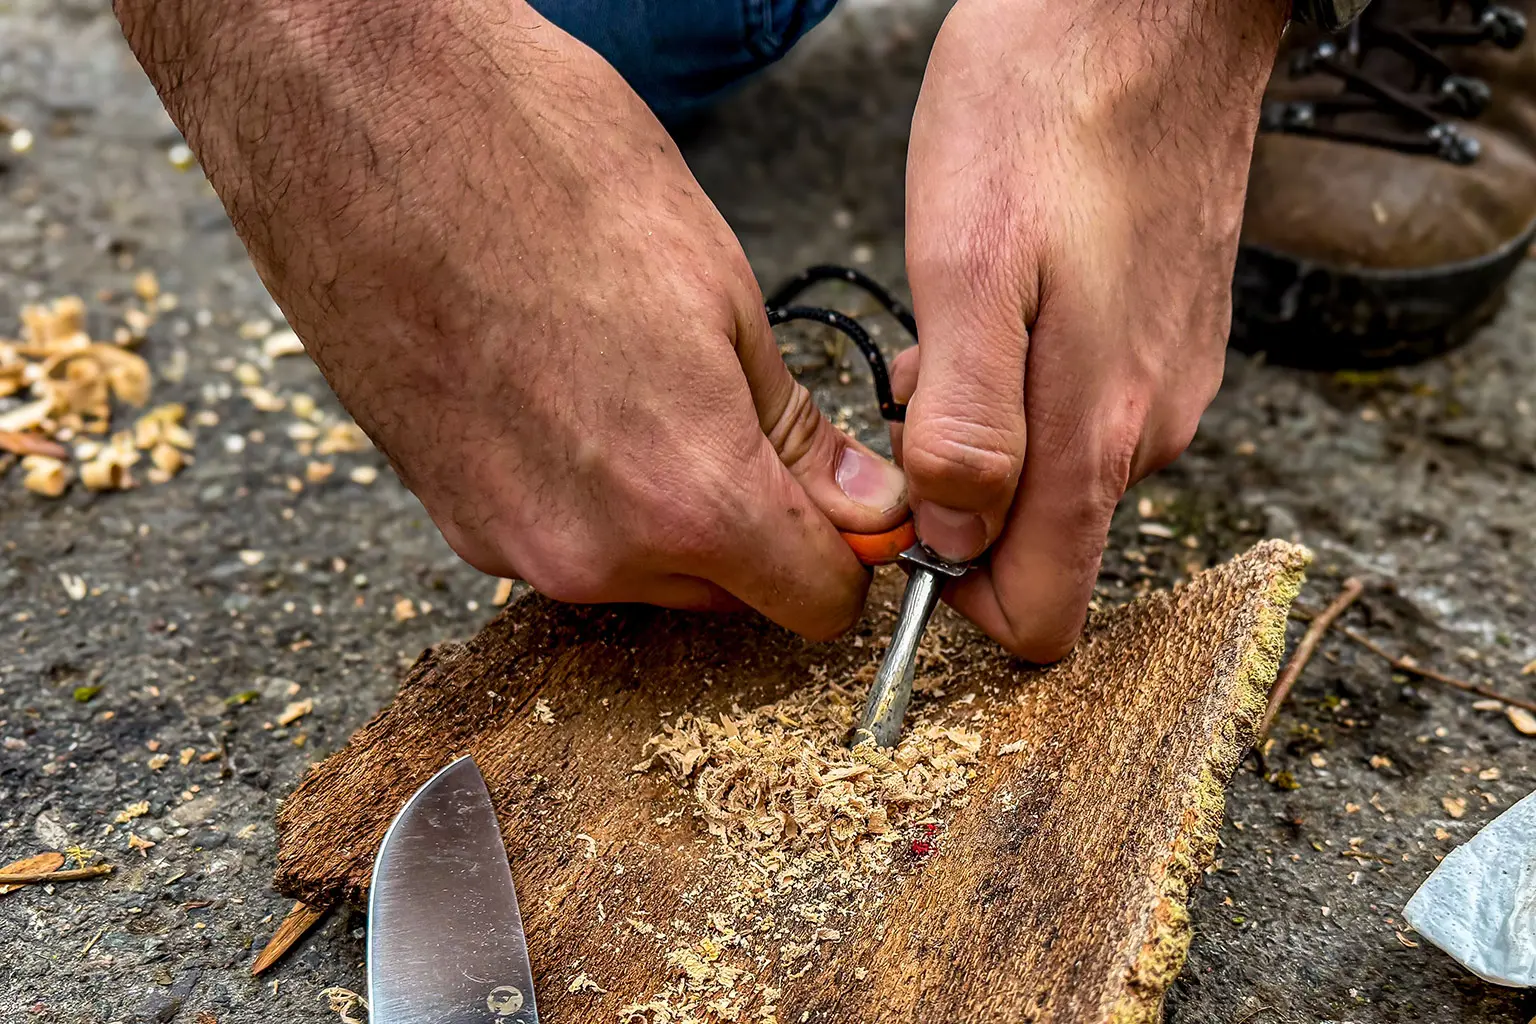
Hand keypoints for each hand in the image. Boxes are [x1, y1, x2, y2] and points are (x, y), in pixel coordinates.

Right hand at [115, 0, 908, 635]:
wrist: (360, 121)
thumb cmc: (544, 171)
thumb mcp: (719, 291)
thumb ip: (793, 429)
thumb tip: (866, 502)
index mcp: (687, 498)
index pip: (815, 600)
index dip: (846, 549)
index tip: (844, 498)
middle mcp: (595, 554)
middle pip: (730, 592)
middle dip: (755, 524)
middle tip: (736, 411)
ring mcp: (510, 544)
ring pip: (643, 570)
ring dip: (665, 509)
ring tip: (634, 383)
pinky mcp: (451, 519)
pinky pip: (564, 538)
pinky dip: (588, 494)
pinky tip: (565, 393)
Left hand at [894, 0, 1285, 659]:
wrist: (1151, 8)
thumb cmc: (1047, 114)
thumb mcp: (968, 268)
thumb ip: (965, 425)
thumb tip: (952, 539)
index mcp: (1096, 435)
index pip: (1038, 616)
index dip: (955, 599)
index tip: (900, 526)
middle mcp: (1148, 430)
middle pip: (1039, 545)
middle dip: (958, 495)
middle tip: (912, 381)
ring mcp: (1169, 383)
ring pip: (1056, 469)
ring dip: (987, 430)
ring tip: (955, 322)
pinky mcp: (1170, 336)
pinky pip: (1085, 406)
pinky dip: (1027, 380)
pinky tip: (1004, 296)